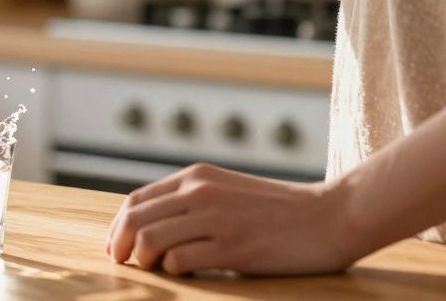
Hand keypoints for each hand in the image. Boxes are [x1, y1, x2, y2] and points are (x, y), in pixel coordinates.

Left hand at [106, 163, 356, 275]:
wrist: (333, 215)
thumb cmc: (280, 210)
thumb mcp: (228, 191)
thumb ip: (192, 201)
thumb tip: (151, 226)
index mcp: (196, 177)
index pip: (136, 200)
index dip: (118, 226)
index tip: (116, 247)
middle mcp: (199, 193)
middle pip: (134, 220)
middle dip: (119, 246)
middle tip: (121, 264)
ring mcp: (215, 219)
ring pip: (149, 240)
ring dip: (143, 260)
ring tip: (154, 270)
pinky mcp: (232, 248)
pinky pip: (179, 261)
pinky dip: (173, 271)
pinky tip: (186, 273)